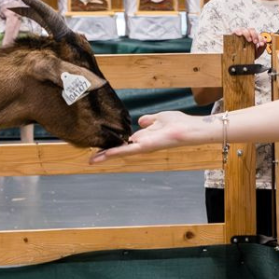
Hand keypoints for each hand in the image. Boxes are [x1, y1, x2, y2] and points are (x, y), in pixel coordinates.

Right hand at [90, 111, 207, 162]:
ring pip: (120, 152)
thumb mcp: (159, 118)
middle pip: (120, 149)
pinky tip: (103, 156)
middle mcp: (141, 143)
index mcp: (144, 137)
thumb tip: (140, 121)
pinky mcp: (145, 147)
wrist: (187, 129)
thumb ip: (149, 120)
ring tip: (92, 160)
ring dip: (105, 156)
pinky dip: (114, 153)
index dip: (113, 145)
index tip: (101, 148)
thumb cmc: (177, 123)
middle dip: (105, 154)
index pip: (125, 142)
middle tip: (91, 159)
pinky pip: (126, 150)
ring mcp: (142, 146)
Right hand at [230, 28, 268, 58]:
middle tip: (255, 42)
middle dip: (255, 35)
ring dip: (248, 34)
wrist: (240, 61)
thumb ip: (262, 48)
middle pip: (252, 30)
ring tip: (249, 40)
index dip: (261, 38)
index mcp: (254, 37)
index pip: (258, 34)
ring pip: (244, 29)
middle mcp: (247, 34)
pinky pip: (236, 30)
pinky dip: (238, 31)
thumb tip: (264, 43)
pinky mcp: (234, 35)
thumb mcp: (257, 52)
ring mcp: (240, 34)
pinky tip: (240, 34)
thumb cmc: (249, 55)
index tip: (262, 43)